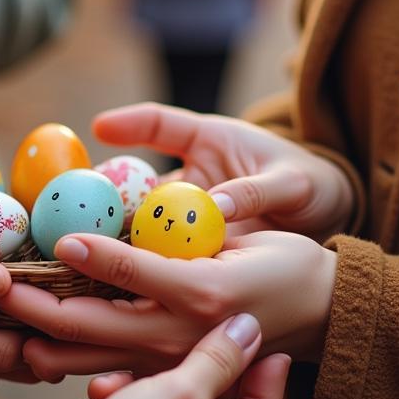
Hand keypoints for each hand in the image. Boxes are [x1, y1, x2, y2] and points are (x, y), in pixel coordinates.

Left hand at [1, 230, 336, 379]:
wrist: (317, 316)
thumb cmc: (283, 264)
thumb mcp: (243, 236)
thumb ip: (186, 234)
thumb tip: (126, 218)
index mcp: (202, 292)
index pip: (133, 272)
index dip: (92, 253)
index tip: (57, 237)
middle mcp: (179, 334)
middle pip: (90, 324)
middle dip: (34, 305)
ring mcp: (165, 360)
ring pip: (84, 357)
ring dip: (36, 339)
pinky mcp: (159, 372)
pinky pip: (101, 371)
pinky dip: (62, 360)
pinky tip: (29, 341)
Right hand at [94, 102, 353, 240]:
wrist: (327, 224)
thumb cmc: (311, 187)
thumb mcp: (293, 184)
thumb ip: (256, 192)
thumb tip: (218, 207)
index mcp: (210, 142)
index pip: (162, 123)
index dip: (130, 122)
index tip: (99, 127)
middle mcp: (189, 177)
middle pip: (135, 178)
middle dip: (102, 188)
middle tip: (72, 200)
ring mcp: (185, 214)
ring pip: (139, 218)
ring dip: (113, 231)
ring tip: (81, 243)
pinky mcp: (190, 247)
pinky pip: (157, 251)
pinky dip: (137, 262)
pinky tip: (113, 276)